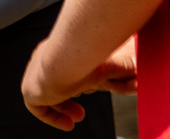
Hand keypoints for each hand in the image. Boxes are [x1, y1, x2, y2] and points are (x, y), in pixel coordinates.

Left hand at [22, 37, 137, 130]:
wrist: (68, 58)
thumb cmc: (92, 57)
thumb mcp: (113, 64)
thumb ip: (124, 70)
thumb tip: (139, 77)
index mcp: (60, 48)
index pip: (65, 65)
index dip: (77, 81)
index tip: (90, 89)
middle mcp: (45, 58)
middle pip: (54, 80)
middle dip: (68, 96)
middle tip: (80, 111)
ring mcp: (35, 73)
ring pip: (46, 93)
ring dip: (62, 108)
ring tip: (76, 118)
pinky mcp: (30, 90)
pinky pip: (37, 107)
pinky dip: (52, 116)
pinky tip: (67, 123)